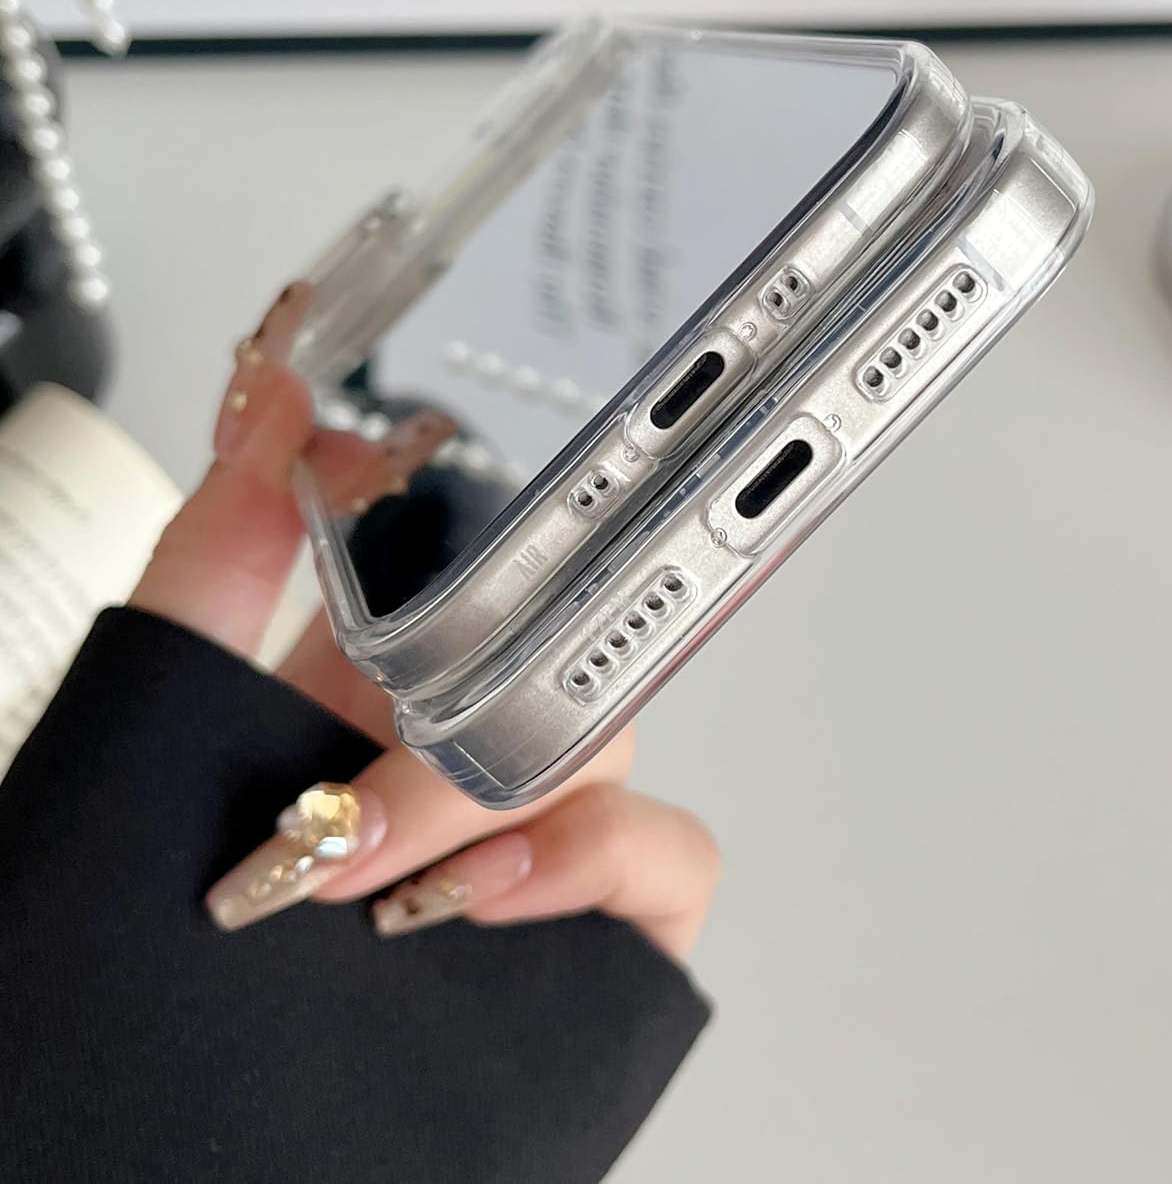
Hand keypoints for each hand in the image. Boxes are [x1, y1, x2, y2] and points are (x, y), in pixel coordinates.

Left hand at [130, 284, 718, 957]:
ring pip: (617, 736)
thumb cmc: (182, 916)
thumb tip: (268, 392)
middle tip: (370, 761)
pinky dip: (598, 855)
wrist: (177, 1099)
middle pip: (560, 642)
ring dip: (510, 786)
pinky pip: (675, 849)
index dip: (462, 512)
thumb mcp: (175, 715)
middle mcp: (479, 742)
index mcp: (391, 679)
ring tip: (390, 860)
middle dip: (477, 690)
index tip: (404, 485)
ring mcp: (550, 827)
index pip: (483, 553)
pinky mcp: (614, 914)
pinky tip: (488, 893)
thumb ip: (221, 551)